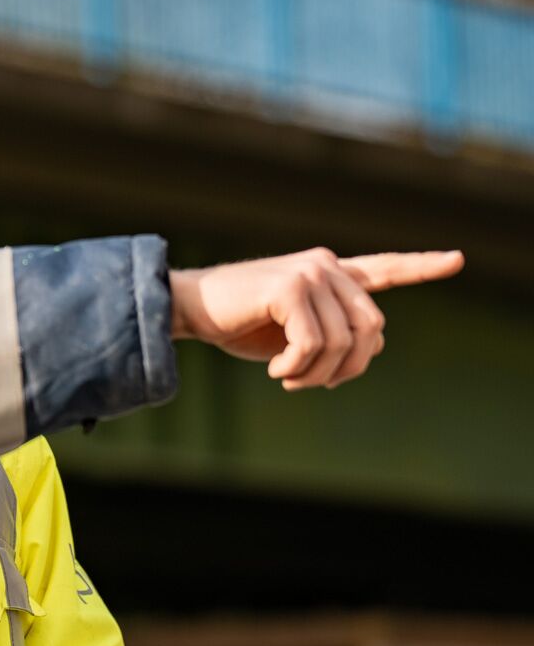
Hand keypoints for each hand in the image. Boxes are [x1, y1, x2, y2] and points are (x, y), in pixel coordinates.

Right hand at [169, 247, 462, 389]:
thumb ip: (330, 335)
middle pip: (371, 327)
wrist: (188, 307)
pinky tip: (277, 371)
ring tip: (289, 379)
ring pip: (343, 341)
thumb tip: (367, 352)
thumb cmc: (235, 323)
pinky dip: (298, 368)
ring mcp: (310, 273)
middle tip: (311, 384)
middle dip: (348, 368)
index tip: (457, 261)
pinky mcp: (290, 288)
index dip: (421, 267)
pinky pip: (313, 343)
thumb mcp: (290, 334)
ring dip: (317, 374)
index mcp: (328, 272)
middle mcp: (326, 265)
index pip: (383, 268)